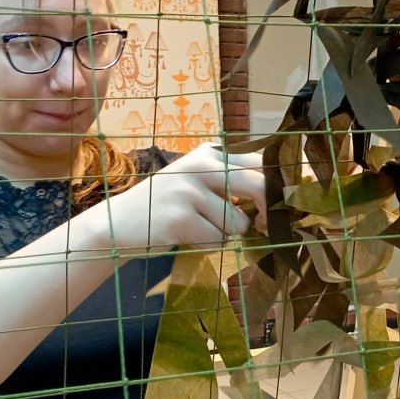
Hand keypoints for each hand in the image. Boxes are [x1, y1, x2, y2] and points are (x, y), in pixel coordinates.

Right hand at [88, 144, 265, 252]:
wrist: (118, 224)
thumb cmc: (167, 206)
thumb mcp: (198, 182)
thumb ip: (232, 182)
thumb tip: (280, 195)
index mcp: (209, 153)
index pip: (261, 160)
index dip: (278, 184)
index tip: (281, 205)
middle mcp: (200, 165)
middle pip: (259, 186)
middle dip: (267, 211)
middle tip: (261, 225)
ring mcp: (189, 189)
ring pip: (238, 222)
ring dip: (223, 233)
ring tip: (197, 227)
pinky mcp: (180, 216)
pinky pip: (216, 239)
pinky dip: (206, 244)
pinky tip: (184, 236)